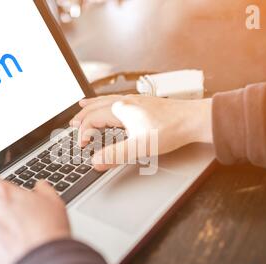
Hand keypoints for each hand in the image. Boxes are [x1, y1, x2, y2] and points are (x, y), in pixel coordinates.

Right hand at [70, 95, 212, 170]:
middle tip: (71, 125)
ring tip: (81, 106)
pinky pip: (117, 100)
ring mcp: (134, 101)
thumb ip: (116, 155)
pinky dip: (106, 102)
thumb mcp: (141, 147)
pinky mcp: (143, 103)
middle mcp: (125, 102)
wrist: (193, 119)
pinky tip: (112, 104)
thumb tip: (95, 162)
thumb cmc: (170, 130)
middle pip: (96, 106)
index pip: (92, 120)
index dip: (83, 133)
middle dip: (82, 116)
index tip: (81, 146)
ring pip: (105, 100)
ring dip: (91, 106)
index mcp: (120, 110)